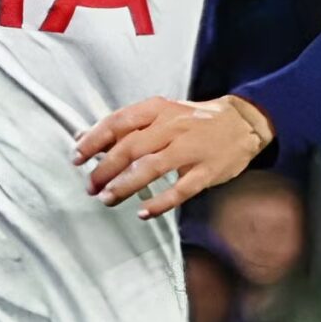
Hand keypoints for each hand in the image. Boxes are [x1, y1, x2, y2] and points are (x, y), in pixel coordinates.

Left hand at [74, 95, 272, 219]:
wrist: (243, 122)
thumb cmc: (193, 120)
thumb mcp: (160, 113)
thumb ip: (124, 126)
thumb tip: (82, 138)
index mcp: (158, 109)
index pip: (119, 122)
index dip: (95, 141)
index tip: (77, 158)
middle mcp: (173, 126)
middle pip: (131, 147)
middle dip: (105, 169)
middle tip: (90, 186)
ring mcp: (191, 148)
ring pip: (152, 168)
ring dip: (125, 185)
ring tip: (107, 198)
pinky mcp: (207, 170)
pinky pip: (181, 189)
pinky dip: (161, 202)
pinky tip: (144, 212)